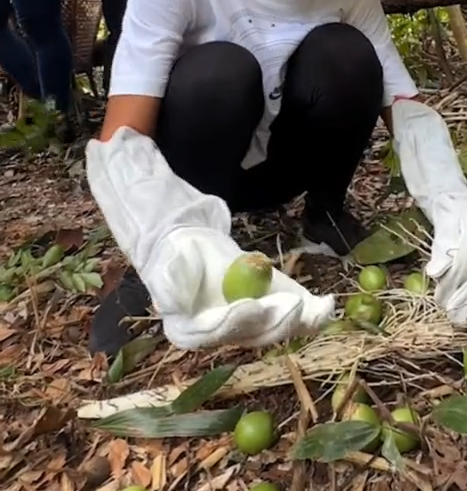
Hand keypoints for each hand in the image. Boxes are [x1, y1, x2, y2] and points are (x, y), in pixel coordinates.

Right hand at [86, 126, 334, 352]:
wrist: (178, 230)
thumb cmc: (159, 222)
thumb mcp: (146, 212)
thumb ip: (131, 194)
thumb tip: (114, 155)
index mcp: (175, 311)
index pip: (199, 331)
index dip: (225, 325)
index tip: (250, 308)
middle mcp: (208, 322)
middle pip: (240, 335)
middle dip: (267, 324)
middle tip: (291, 308)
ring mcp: (237, 315)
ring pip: (266, 328)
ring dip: (292, 321)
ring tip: (318, 309)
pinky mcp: (262, 302)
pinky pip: (284, 312)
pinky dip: (306, 314)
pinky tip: (327, 308)